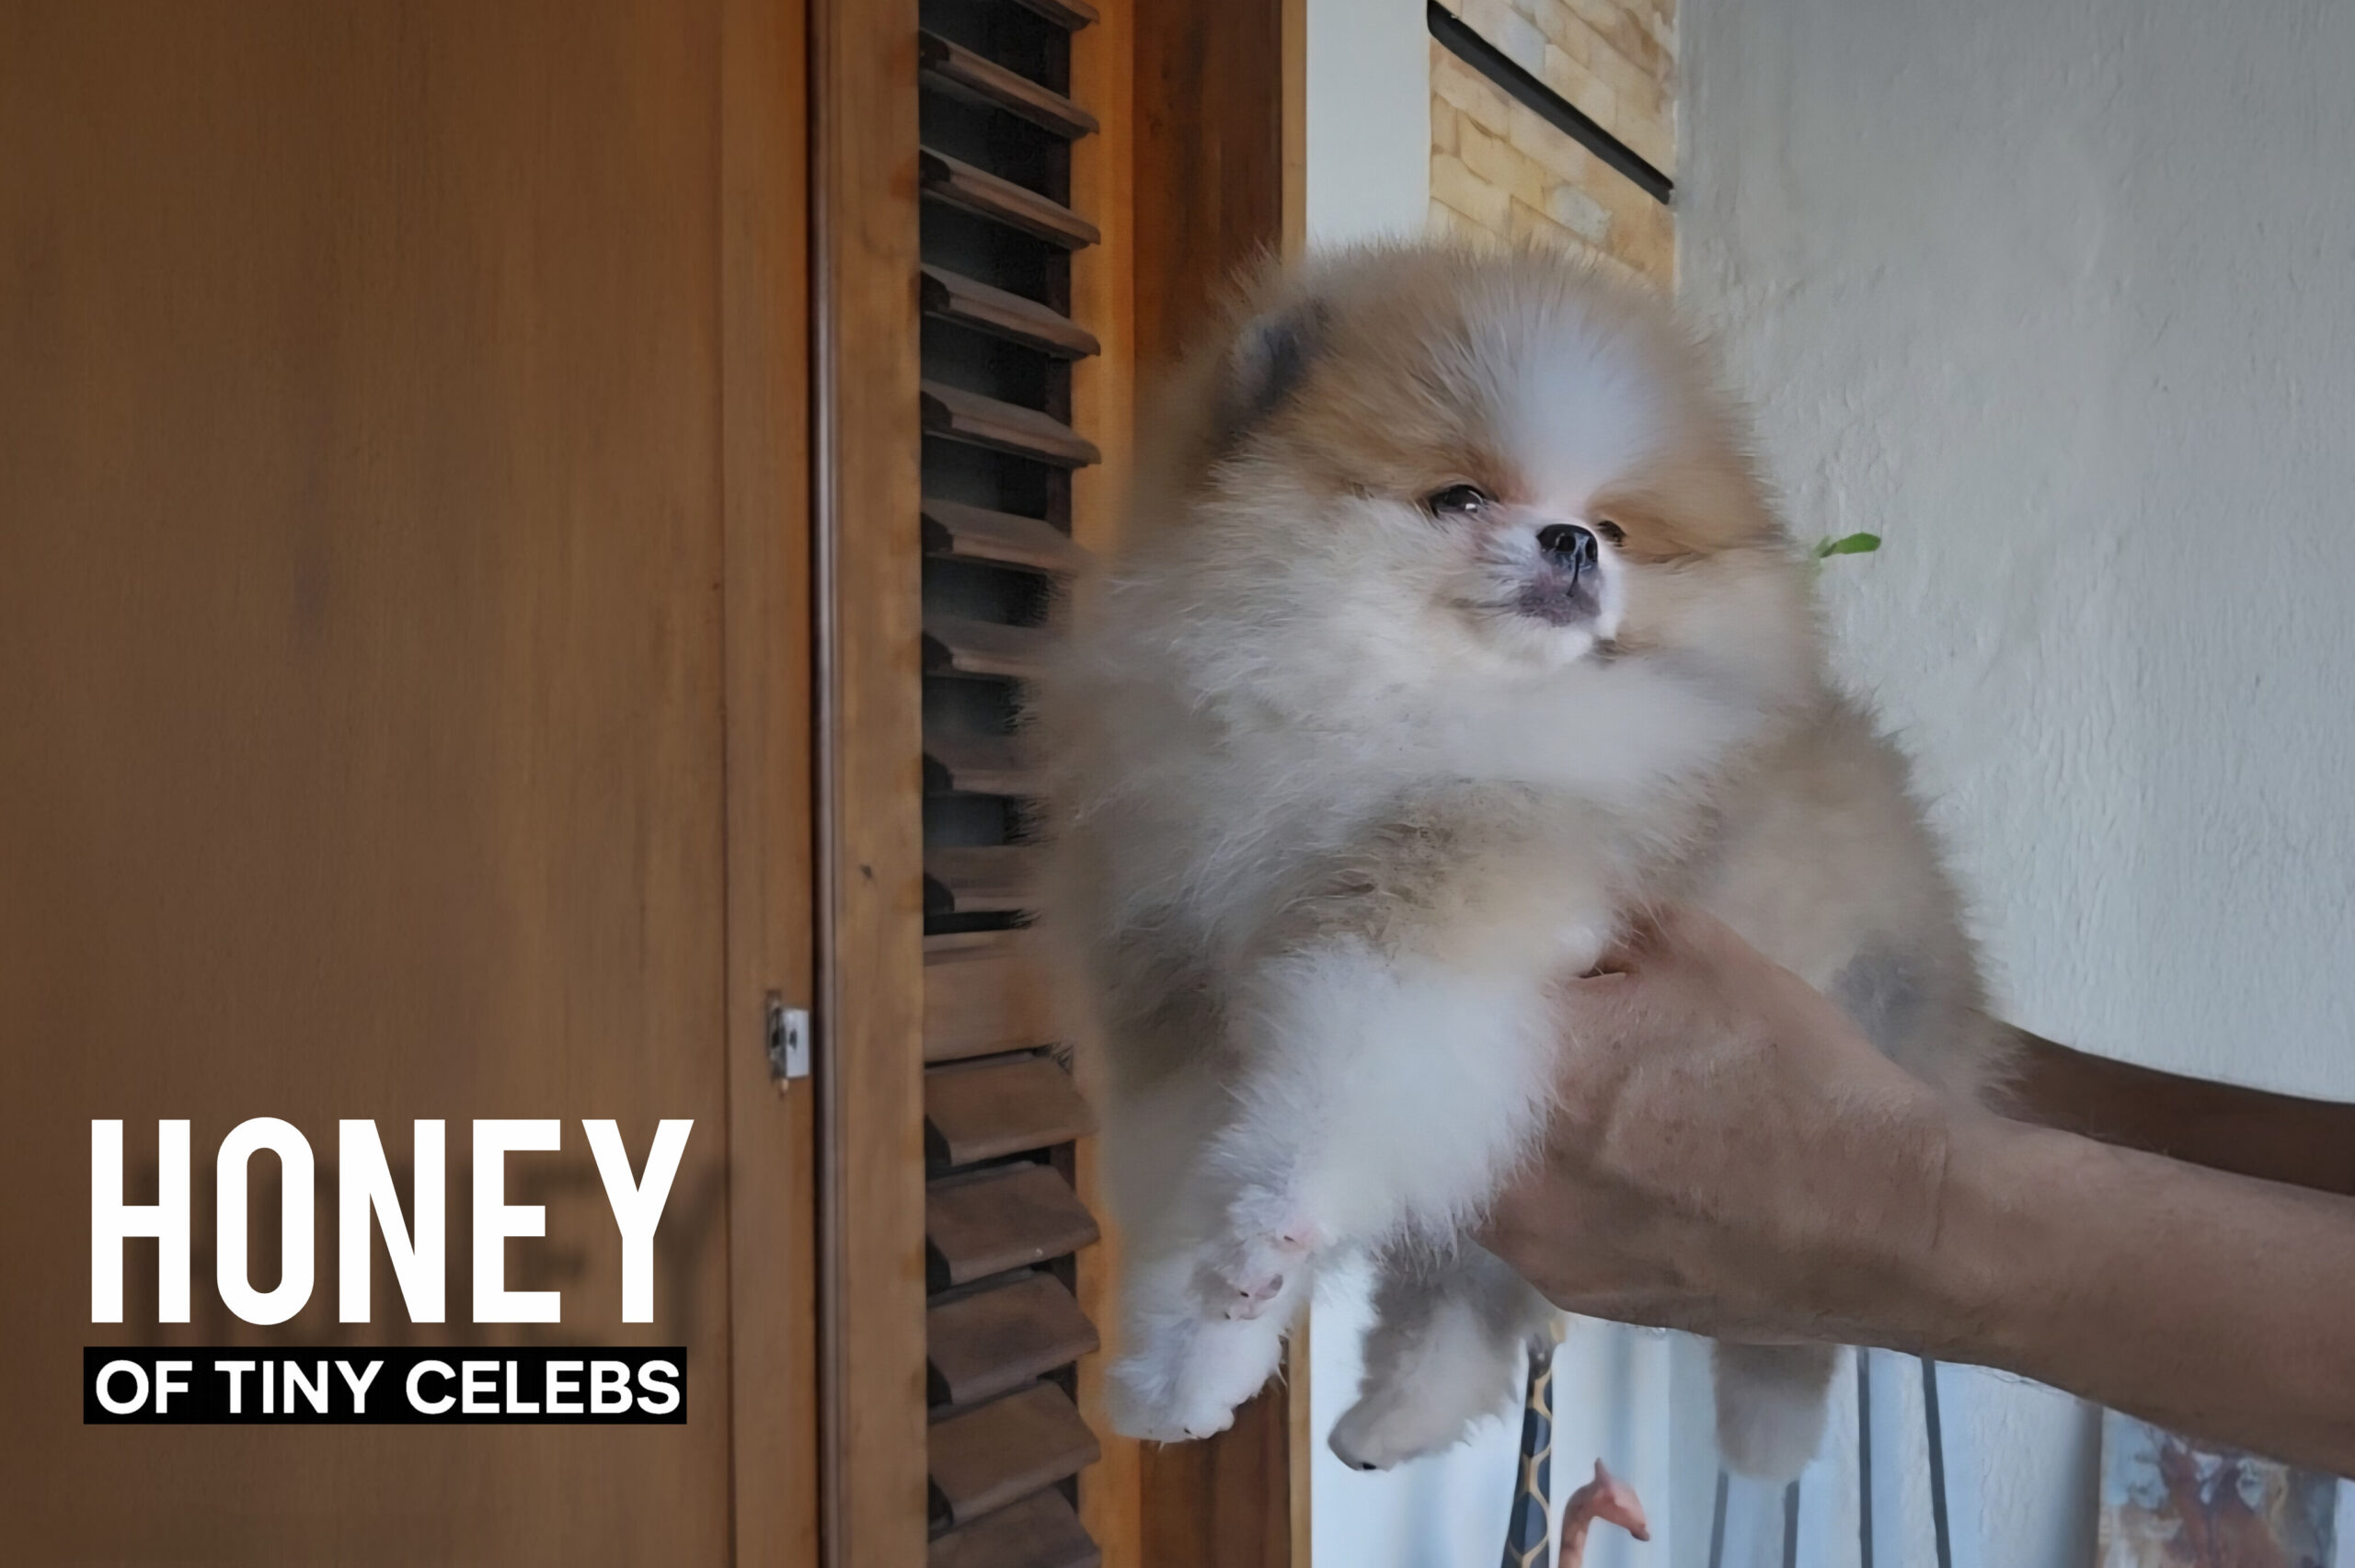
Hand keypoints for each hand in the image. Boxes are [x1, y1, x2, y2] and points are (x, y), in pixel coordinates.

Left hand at [1482, 906, 1957, 1345]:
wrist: (1889, 1220)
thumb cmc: (1797, 1074)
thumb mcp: (1697, 951)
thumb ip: (1594, 926)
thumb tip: (1538, 926)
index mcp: (1536, 1067)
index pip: (1443, 1002)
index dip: (1465, 979)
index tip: (1495, 970)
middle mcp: (1512, 1169)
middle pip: (1446, 1094)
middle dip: (1481, 1060)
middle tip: (1540, 1036)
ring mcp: (1536, 1244)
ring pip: (1481, 1166)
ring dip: (1509, 1132)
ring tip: (1582, 1105)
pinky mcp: (1573, 1293)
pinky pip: (1527, 1224)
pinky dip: (1549, 1191)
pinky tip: (1610, 1168)